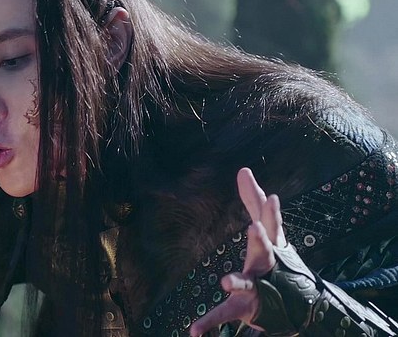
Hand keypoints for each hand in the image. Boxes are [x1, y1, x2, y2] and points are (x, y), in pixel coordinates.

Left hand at [189, 168, 286, 336]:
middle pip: (265, 251)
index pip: (270, 224)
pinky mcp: (244, 307)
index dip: (270, 210)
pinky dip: (208, 323)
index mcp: (270, 246)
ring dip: (237, 282)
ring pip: (247, 284)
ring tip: (225, 281)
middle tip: (254, 228)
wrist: (296, 302)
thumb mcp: (267, 231)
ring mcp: (257, 287)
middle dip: (260, 240)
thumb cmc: (276, 260)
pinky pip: (224, 314)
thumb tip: (244, 169)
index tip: (271, 195)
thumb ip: (253, 201)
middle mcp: (266, 266)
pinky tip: (193, 331)